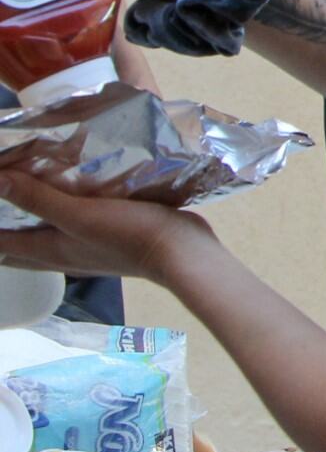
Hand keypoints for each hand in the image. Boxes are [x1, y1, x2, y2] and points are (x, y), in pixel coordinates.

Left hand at [0, 172, 216, 284]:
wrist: (182, 252)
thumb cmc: (129, 236)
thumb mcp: (79, 215)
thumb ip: (38, 199)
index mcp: (49, 251)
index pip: (1, 246)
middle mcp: (63, 255)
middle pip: (20, 249)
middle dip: (5, 230)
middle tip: (6, 201)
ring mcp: (87, 251)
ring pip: (46, 239)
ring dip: (33, 223)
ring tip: (29, 195)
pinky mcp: (109, 242)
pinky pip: (74, 231)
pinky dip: (62, 219)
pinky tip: (74, 202)